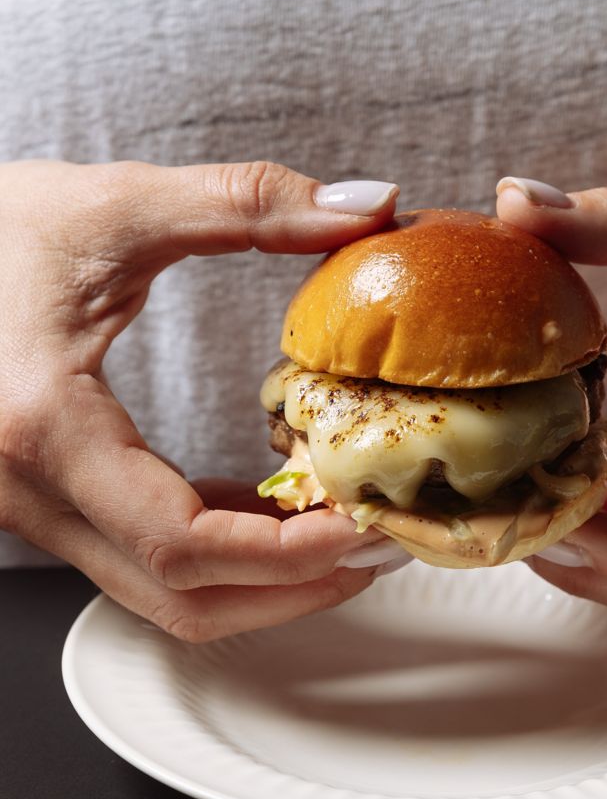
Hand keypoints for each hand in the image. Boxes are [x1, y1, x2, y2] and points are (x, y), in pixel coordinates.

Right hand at [0, 160, 402, 640]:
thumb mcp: (120, 204)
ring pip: (158, 591)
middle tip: (380, 547)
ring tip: (345, 533)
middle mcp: (28, 490)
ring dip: (257, 581)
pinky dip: (216, 551)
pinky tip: (274, 511)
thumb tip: (370, 202)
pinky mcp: (44, 500)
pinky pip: (139, 555)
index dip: (289, 556)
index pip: (184, 545)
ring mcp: (30, 506)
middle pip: (180, 595)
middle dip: (291, 586)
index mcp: (46, 426)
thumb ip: (249, 204)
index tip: (366, 525)